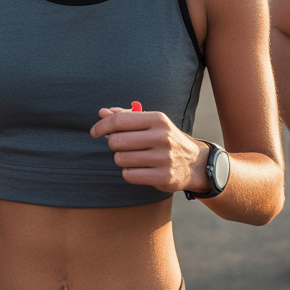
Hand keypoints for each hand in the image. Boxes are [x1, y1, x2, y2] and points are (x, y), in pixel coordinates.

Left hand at [90, 105, 208, 192]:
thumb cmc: (165, 139)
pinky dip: (129, 173)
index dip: (102, 126)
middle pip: (116, 141)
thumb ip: (126, 117)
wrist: (194, 162)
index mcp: (158, 119)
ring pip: (121, 159)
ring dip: (122, 160)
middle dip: (114, 144)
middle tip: (122, 147)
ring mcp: (164, 158)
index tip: (94, 132)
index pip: (120, 120)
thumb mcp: (151, 123)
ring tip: (135, 158)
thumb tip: (102, 113)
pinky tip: (140, 170)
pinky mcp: (164, 177)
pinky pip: (129, 175)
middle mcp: (162, 136)